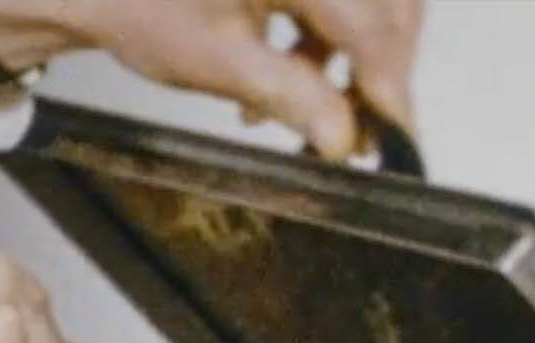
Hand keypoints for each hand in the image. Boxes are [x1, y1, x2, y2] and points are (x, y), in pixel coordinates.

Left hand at [0, 0, 422, 159]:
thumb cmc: (139, 6)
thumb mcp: (214, 60)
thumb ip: (287, 94)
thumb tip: (342, 135)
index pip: (370, 18)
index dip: (389, 81)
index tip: (395, 132)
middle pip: (387, 4)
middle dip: (379, 68)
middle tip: (364, 128)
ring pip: (371, 0)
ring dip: (355, 57)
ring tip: (316, 108)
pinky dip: (330, 38)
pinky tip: (297, 74)